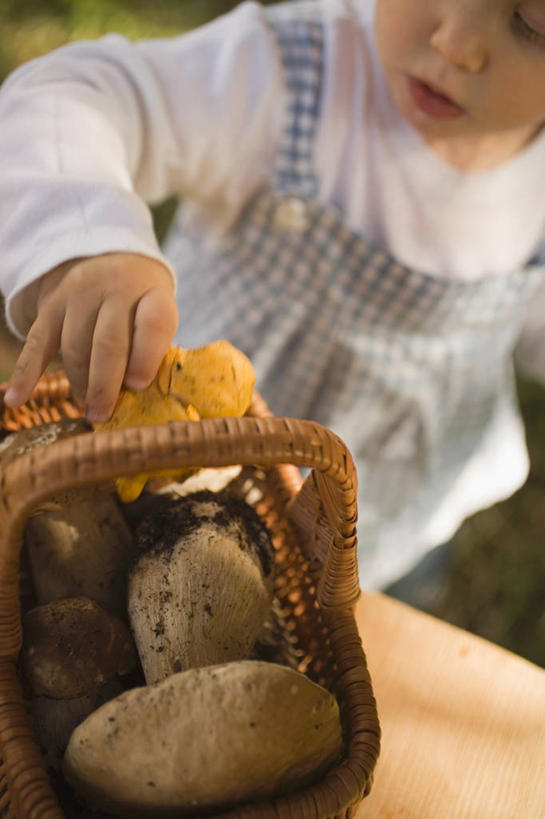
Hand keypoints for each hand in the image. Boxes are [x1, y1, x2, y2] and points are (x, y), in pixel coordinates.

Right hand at [4, 253, 177, 421]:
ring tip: (89, 409)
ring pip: (75, 347)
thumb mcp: (159, 312)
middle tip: (104, 415)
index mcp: (153, 292)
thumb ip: (153, 348)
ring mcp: (80, 294)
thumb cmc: (141, 299)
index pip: (152, 324)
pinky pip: (37, 343)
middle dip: (105, 385)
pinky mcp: (51, 305)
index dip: (146, 357)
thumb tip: (135, 398)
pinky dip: (25, 374)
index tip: (138, 386)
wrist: (108, 256)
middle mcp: (116, 288)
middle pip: (108, 341)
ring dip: (80, 384)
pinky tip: (16, 399)